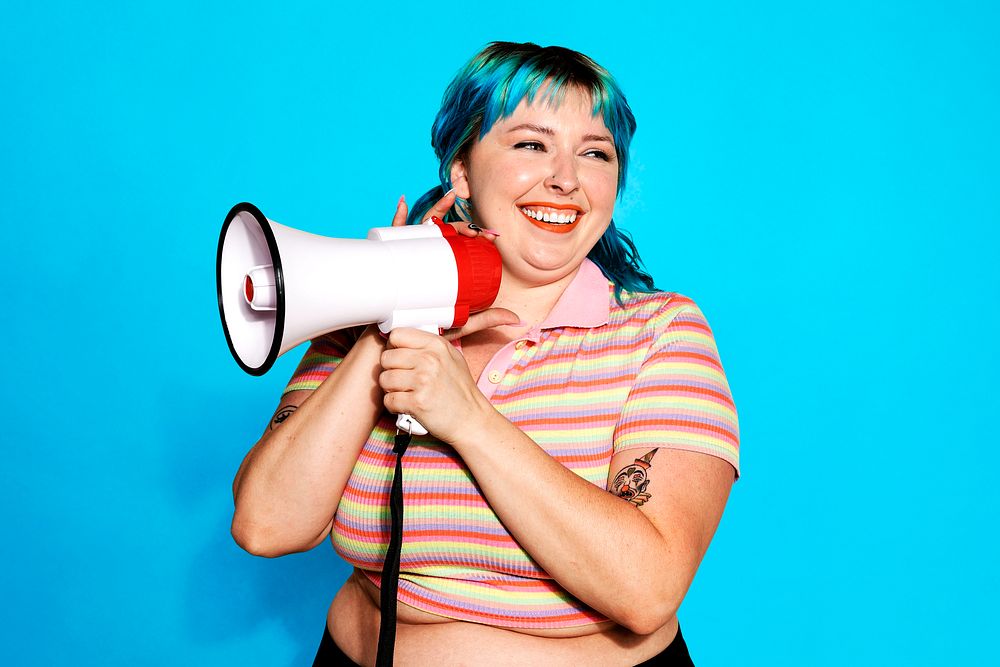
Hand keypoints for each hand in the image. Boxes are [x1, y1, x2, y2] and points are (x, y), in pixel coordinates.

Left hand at [379, 326, 492, 443]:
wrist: (471, 419)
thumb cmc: (460, 391)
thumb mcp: (451, 357)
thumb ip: (427, 346)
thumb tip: (399, 341)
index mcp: (436, 345)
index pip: (397, 335)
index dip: (393, 347)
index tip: (398, 357)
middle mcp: (429, 360)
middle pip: (386, 357)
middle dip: (390, 370)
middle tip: (402, 379)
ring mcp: (422, 381)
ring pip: (384, 379)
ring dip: (390, 388)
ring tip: (405, 392)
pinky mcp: (416, 402)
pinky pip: (388, 399)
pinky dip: (394, 405)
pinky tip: (406, 405)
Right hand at [391, 192, 519, 336]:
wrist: (398, 341)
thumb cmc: (425, 329)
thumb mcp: (459, 324)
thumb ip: (486, 318)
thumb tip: (516, 318)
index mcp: (441, 268)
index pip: (460, 245)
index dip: (476, 235)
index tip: (492, 236)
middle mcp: (425, 258)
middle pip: (444, 234)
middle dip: (462, 224)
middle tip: (476, 229)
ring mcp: (407, 256)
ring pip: (422, 227)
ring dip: (436, 210)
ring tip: (449, 199)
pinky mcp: (389, 262)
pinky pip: (390, 235)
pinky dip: (396, 217)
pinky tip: (403, 203)